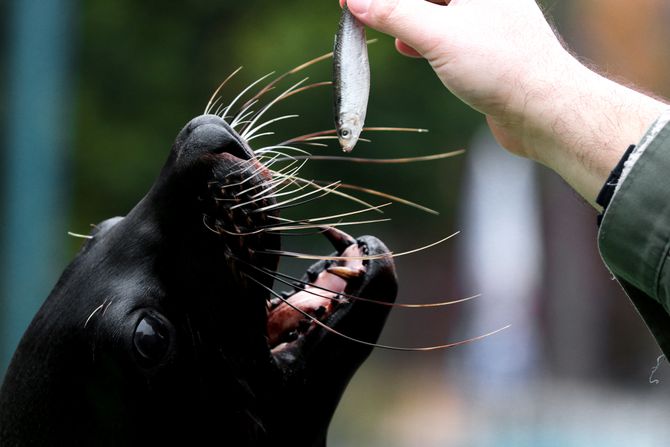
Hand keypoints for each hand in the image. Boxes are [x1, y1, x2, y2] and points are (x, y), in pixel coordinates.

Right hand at [344, 0, 666, 205]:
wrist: (545, 110)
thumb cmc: (501, 66)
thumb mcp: (437, 35)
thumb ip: (394, 13)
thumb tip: (356, 0)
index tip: (351, 0)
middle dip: (396, 5)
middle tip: (363, 12)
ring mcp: (490, 19)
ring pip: (438, 11)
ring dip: (408, 20)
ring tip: (384, 30)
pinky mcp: (490, 46)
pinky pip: (449, 32)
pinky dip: (425, 38)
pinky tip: (410, 49)